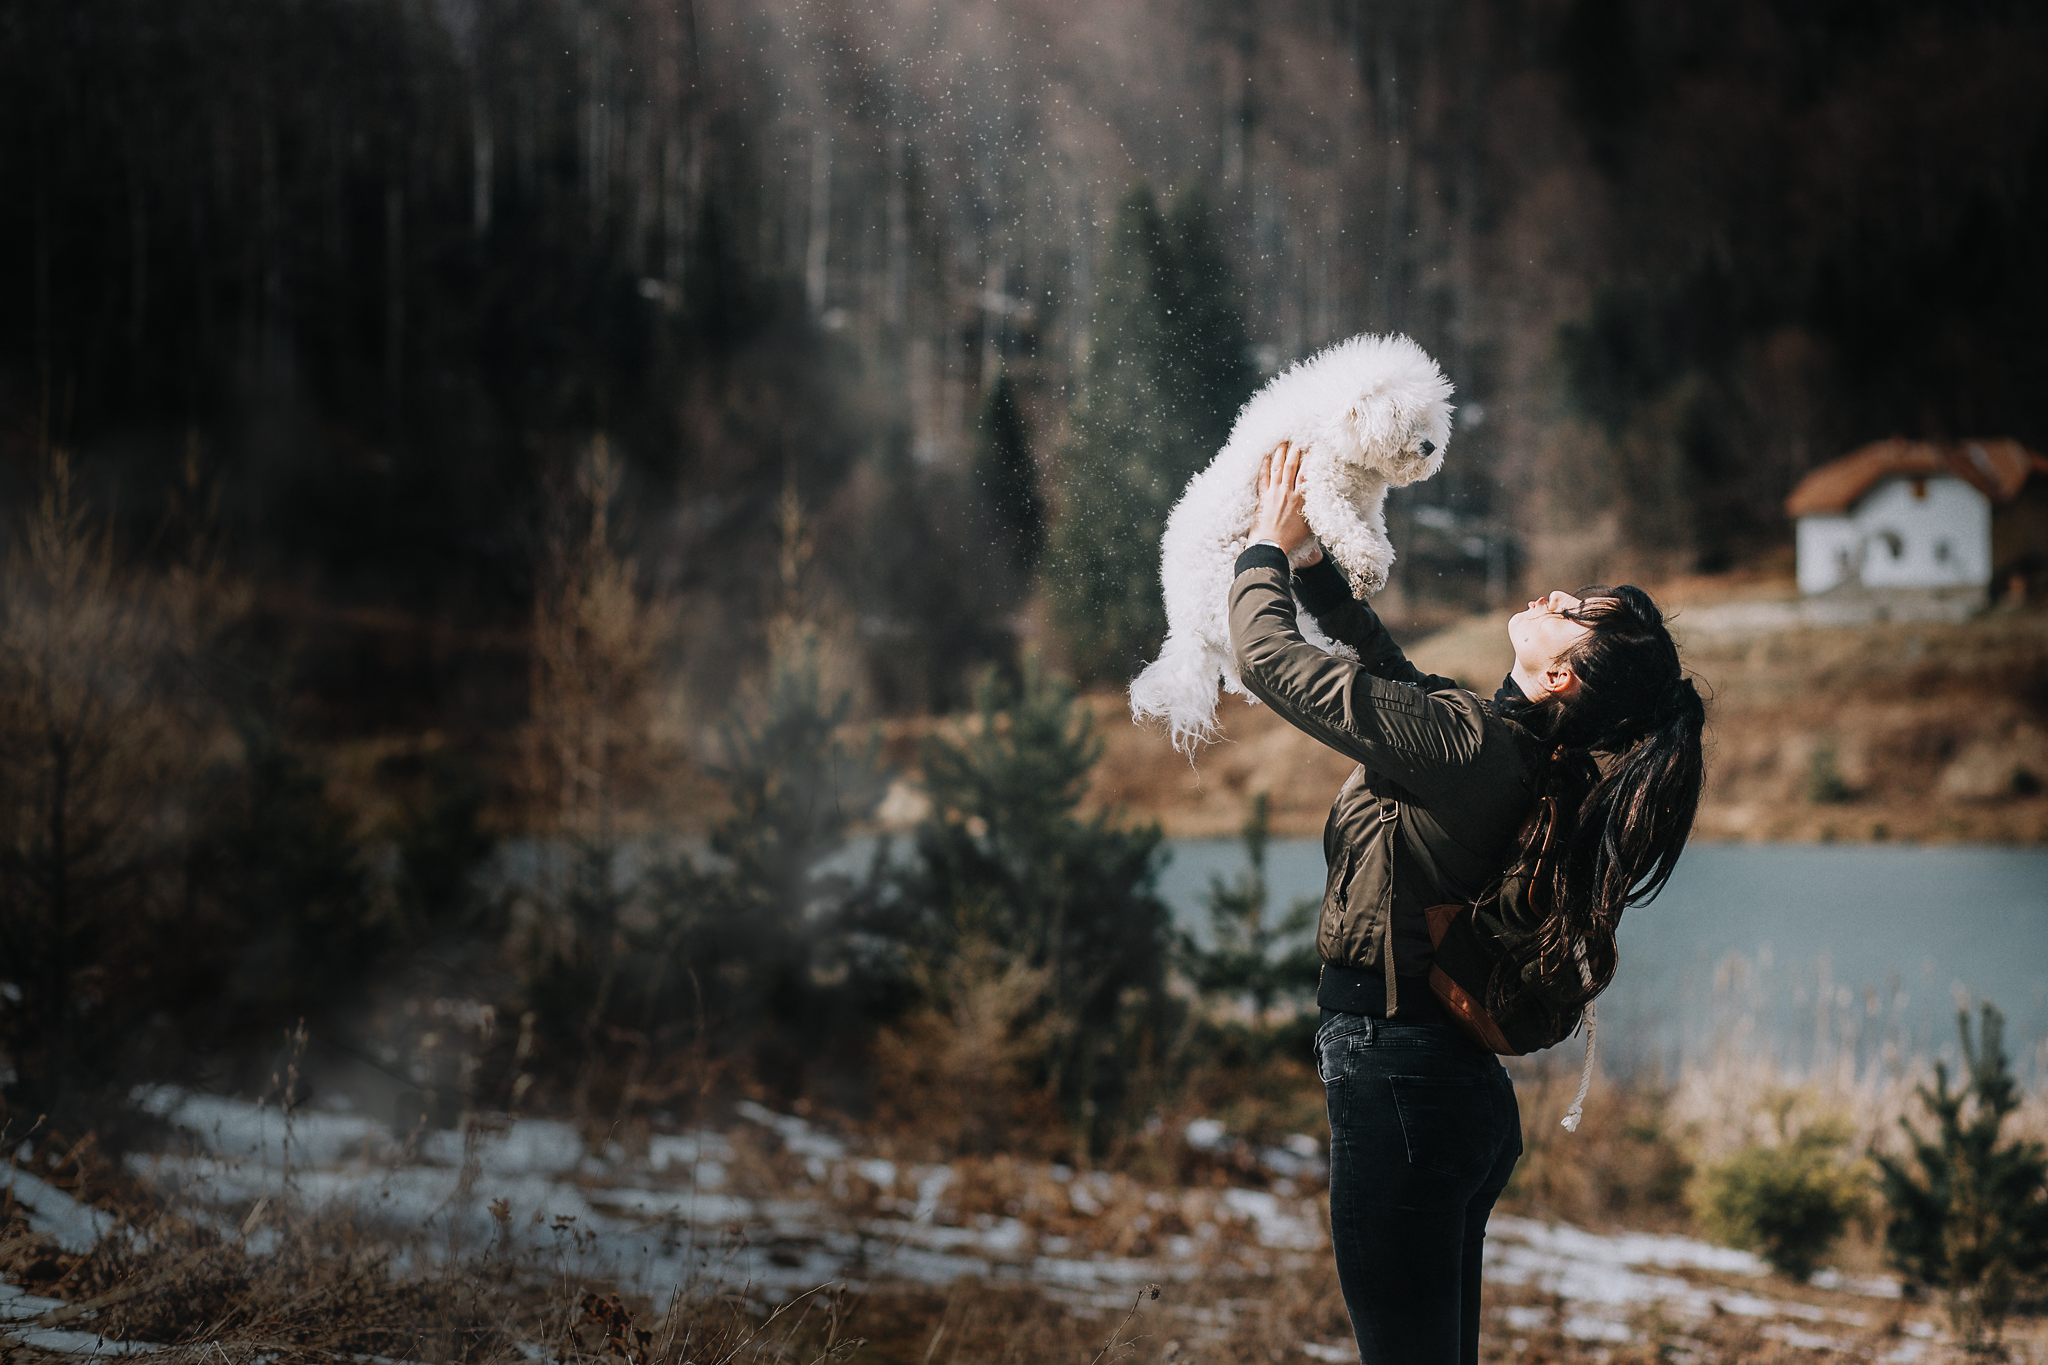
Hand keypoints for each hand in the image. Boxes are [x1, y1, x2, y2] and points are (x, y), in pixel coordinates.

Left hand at [1249, 442, 1319, 563]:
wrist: (1271, 545)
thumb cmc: (1291, 539)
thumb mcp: (1310, 525)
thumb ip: (1314, 509)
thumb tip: (1321, 501)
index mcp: (1301, 499)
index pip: (1306, 473)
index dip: (1309, 460)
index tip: (1312, 448)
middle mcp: (1288, 493)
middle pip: (1291, 466)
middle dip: (1294, 451)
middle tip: (1297, 439)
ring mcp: (1274, 494)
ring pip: (1277, 468)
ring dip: (1280, 454)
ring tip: (1282, 442)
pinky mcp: (1263, 498)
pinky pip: (1263, 478)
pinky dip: (1264, 466)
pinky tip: (1266, 457)